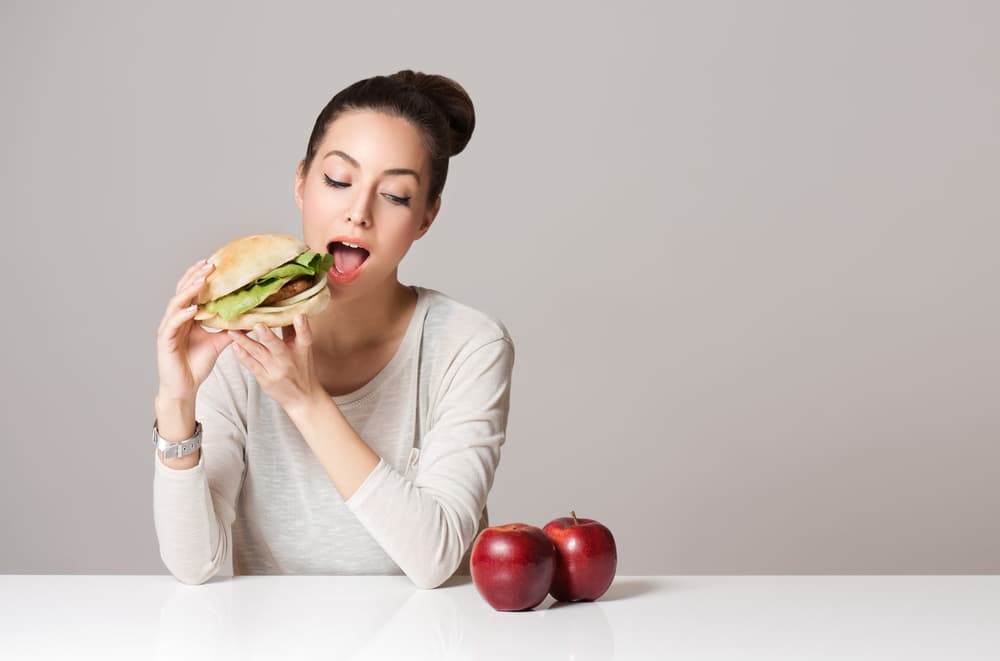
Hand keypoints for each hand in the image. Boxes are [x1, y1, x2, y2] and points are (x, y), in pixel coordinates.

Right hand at [156, 260, 234, 399]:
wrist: (184, 386)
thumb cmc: (197, 364)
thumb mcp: (219, 342)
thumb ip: (231, 329)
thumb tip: (250, 318)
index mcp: (186, 316)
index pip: (191, 291)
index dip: (199, 277)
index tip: (213, 264)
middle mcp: (175, 319)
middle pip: (182, 292)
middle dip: (195, 277)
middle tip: (209, 265)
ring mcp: (168, 328)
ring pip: (176, 304)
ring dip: (188, 291)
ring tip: (201, 281)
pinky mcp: (164, 341)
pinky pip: (173, 324)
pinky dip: (182, 315)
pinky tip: (193, 308)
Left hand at [227, 315, 324, 412]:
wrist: (301, 397)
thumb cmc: (302, 369)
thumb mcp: (302, 349)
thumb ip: (293, 330)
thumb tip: (285, 309)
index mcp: (302, 350)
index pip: (305, 337)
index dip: (302, 326)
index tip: (299, 316)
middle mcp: (289, 360)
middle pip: (278, 347)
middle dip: (268, 336)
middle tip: (258, 326)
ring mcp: (276, 370)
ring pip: (259, 354)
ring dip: (245, 342)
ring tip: (233, 331)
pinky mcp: (265, 379)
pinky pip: (251, 365)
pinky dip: (242, 356)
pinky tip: (234, 346)